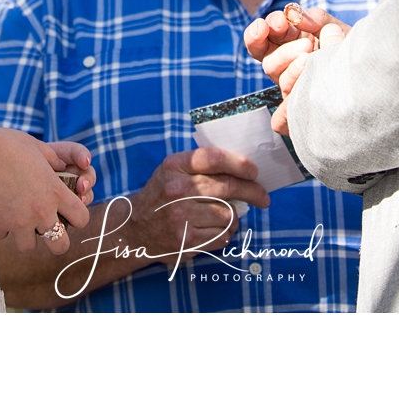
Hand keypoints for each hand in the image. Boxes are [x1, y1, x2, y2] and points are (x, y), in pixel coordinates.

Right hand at [0, 126, 92, 255]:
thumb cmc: (6, 145)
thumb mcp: (37, 147)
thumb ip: (54, 161)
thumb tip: (62, 167)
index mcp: (55, 192)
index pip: (81, 218)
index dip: (78, 217)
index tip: (70, 213)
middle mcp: (40, 212)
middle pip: (60, 246)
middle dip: (57, 240)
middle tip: (48, 229)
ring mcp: (17, 223)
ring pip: (29, 246)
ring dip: (26, 235)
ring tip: (19, 220)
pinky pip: (3, 234)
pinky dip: (1, 226)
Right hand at [127, 147, 270, 255]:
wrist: (135, 229)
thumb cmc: (162, 196)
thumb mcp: (173, 170)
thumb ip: (202, 166)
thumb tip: (243, 170)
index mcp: (174, 166)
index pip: (214, 158)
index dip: (239, 163)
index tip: (254, 171)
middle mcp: (176, 189)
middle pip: (228, 187)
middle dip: (252, 192)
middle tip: (263, 198)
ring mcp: (181, 216)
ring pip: (228, 214)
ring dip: (233, 217)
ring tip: (224, 217)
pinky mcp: (186, 240)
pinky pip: (222, 235)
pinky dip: (224, 233)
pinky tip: (212, 230)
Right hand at [244, 4, 350, 133]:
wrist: (375, 68)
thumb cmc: (349, 45)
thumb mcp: (333, 26)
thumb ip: (314, 17)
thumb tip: (293, 15)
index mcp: (286, 47)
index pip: (258, 43)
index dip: (259, 33)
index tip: (277, 23)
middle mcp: (288, 71)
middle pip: (269, 64)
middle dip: (285, 51)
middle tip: (307, 43)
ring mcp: (296, 93)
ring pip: (282, 85)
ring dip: (294, 70)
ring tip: (314, 59)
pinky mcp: (305, 114)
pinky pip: (282, 120)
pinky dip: (286, 112)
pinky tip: (300, 98)